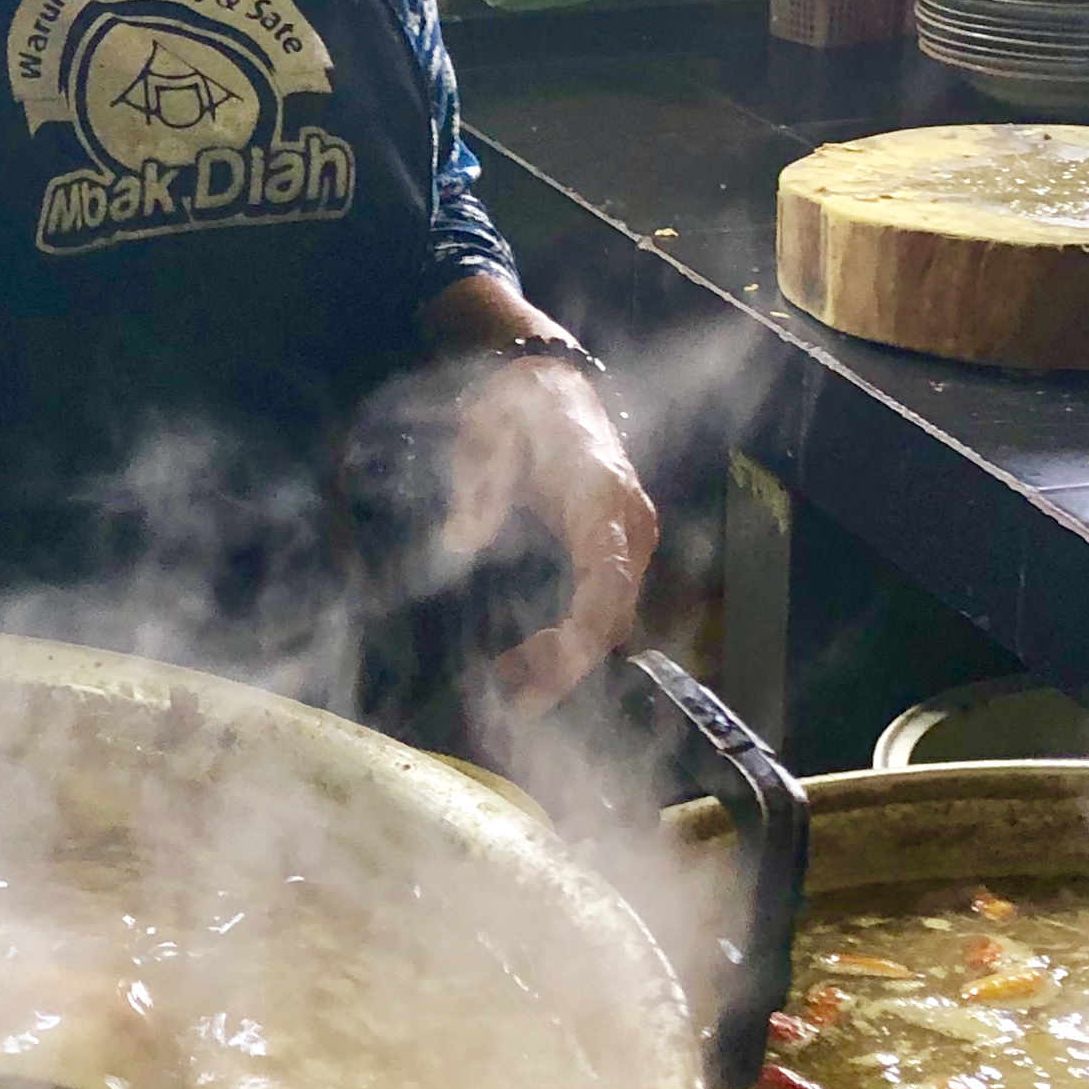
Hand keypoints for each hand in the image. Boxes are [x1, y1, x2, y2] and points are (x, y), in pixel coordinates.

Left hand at [439, 354, 657, 718]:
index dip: (588, 627)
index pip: (609, 575)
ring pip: (610, 618)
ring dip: (567, 659)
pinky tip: (523, 662)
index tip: (555, 665)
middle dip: (570, 663)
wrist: (550, 383)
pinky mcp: (613, 549)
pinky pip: (599, 606)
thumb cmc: (517, 407)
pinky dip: (569, 639)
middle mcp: (629, 524)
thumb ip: (478, 486)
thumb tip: (459, 542)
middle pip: (614, 612)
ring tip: (509, 691)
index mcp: (601, 495)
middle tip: (515, 705)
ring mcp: (627, 539)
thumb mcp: (485, 434)